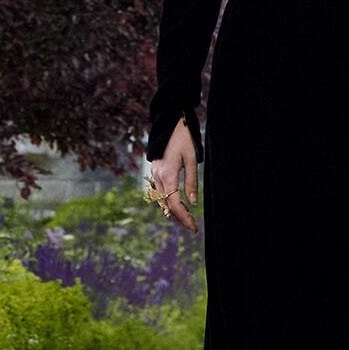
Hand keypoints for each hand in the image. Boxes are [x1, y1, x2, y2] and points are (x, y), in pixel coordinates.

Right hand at [147, 117, 198, 233]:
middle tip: (193, 226)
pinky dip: (167, 200)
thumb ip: (191, 181)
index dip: (184, 218)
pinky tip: (178, 202)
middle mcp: (157, 176)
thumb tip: (192, 203)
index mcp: (167, 174)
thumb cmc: (183, 138)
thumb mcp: (192, 159)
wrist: (169, 122)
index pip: (174, 204)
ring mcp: (154, 173)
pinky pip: (159, 191)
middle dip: (179, 217)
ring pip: (161, 199)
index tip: (194, 227)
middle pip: (166, 205)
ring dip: (173, 209)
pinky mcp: (155, 170)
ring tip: (187, 216)